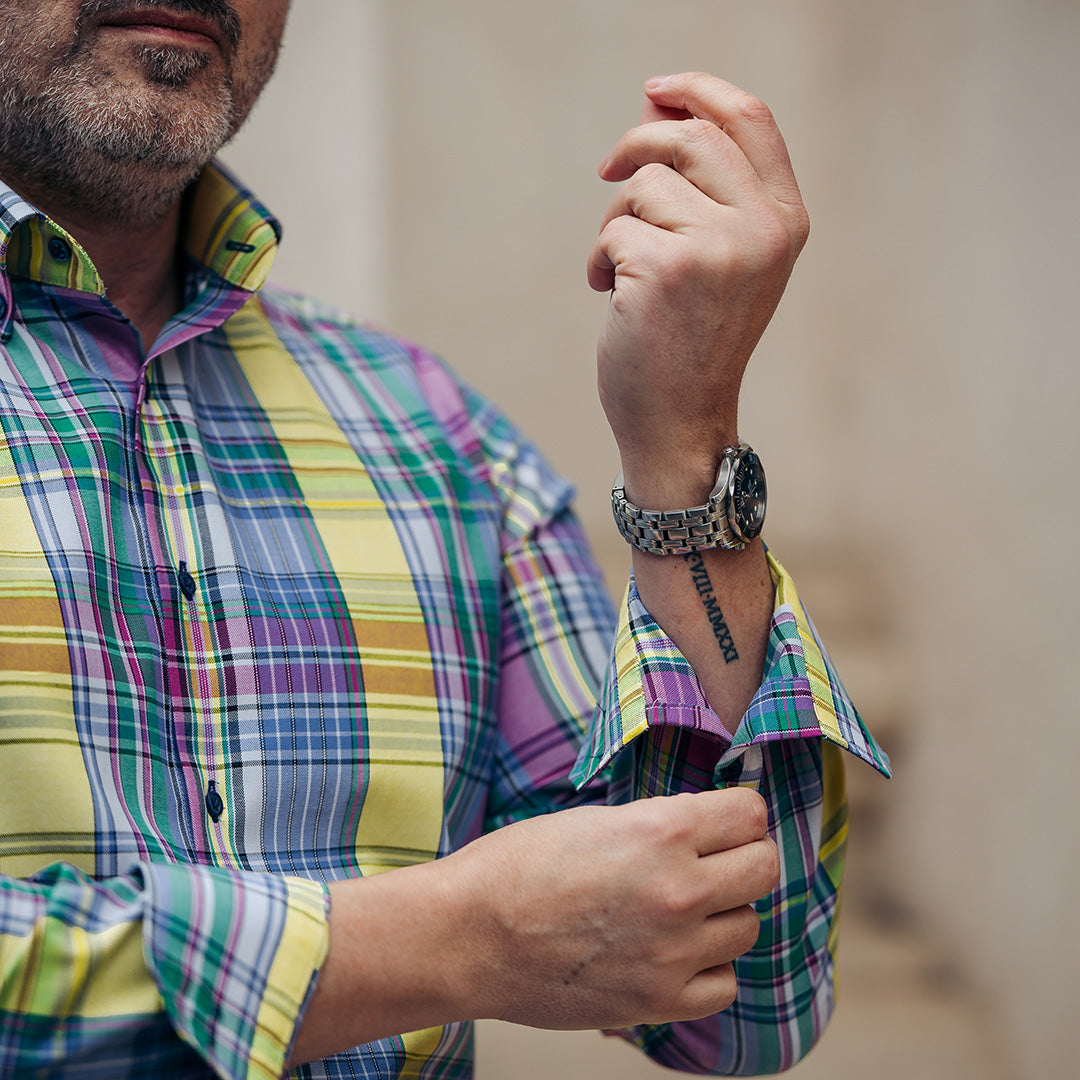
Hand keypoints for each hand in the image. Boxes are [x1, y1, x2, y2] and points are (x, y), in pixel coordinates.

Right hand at [446, 786, 778, 1030]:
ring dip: (721, 914)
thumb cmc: (518, 867)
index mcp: (661, 831)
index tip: (726, 821)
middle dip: (742, 858)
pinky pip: (724, 982)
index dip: (738, 813)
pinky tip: (673, 952)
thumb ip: (660, 826)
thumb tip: (709, 832)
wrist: (469, 936)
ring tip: (679, 909)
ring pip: (748, 926)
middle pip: (763, 868)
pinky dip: (706, 967)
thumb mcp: (596, 820)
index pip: (750, 814)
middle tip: (713, 861)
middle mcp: (678, 890)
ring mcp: (673, 952)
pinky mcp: (659, 1001)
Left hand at [588, 72, 809, 505]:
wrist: (680, 420)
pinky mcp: (667, 269)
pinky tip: (608, 295)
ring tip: (621, 270)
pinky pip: (613, 230)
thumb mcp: (720, 258)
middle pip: (690, 137)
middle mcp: (763, 230)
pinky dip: (598, 260)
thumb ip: (704, 187)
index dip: (699, 91)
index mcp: (784, 221)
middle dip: (636, 146)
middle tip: (608, 171)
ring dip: (615, 222)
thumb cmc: (692, 339)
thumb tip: (656, 106)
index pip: (750, 119)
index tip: (655, 91)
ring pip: (643, 184)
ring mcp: (719, 249)